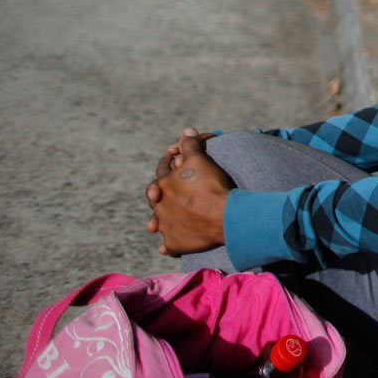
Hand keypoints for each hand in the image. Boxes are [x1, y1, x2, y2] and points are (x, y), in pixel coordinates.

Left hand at [146, 130, 229, 256]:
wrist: (222, 216)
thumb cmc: (210, 185)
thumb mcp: (199, 160)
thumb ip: (190, 145)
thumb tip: (186, 130)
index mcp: (163, 185)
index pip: (161, 171)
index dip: (166, 164)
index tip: (171, 162)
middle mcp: (160, 206)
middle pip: (156, 198)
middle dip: (159, 195)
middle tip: (159, 195)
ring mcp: (167, 225)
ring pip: (158, 222)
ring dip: (159, 221)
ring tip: (154, 225)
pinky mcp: (175, 242)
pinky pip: (169, 244)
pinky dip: (168, 244)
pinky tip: (166, 246)